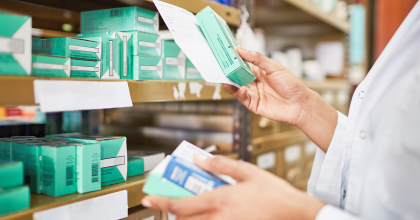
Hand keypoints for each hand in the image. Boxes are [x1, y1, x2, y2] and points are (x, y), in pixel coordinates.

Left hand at [141, 155, 324, 219]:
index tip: (148, 198)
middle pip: (184, 219)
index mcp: (220, 200)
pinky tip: (206, 212)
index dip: (162, 201)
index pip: (182, 204)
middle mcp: (220, 218)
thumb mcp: (247, 171)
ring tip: (185, 206)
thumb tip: (199, 158)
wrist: (294, 214)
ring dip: (185, 217)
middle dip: (171, 211)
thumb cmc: (273, 193)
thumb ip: (220, 165)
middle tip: (167, 201)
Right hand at [225, 45, 310, 125]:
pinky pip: (242, 98)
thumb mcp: (274, 67)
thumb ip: (257, 58)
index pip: (242, 63)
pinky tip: (242, 88)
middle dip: (228, 71)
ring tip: (226, 78)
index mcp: (258, 71)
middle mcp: (253, 82)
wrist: (299, 104)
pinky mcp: (252, 104)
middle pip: (236, 76)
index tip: (225, 52)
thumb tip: (241, 49)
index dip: (234, 59)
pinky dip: (239, 93)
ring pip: (236, 87)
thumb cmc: (290, 84)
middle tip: (221, 65)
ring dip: (230, 83)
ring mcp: (252, 93)